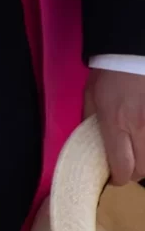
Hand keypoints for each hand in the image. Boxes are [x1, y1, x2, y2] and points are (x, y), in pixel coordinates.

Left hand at [83, 68, 144, 184]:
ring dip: (144, 162)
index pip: (122, 165)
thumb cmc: (109, 73)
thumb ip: (90, 122)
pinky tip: (142, 141)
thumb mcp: (91, 97)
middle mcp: (140, 126)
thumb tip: (90, 143)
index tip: (112, 177)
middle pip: (143, 169)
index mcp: (116, 121)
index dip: (117, 178)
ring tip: (134, 154)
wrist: (132, 52)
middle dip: (132, 174)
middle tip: (123, 168)